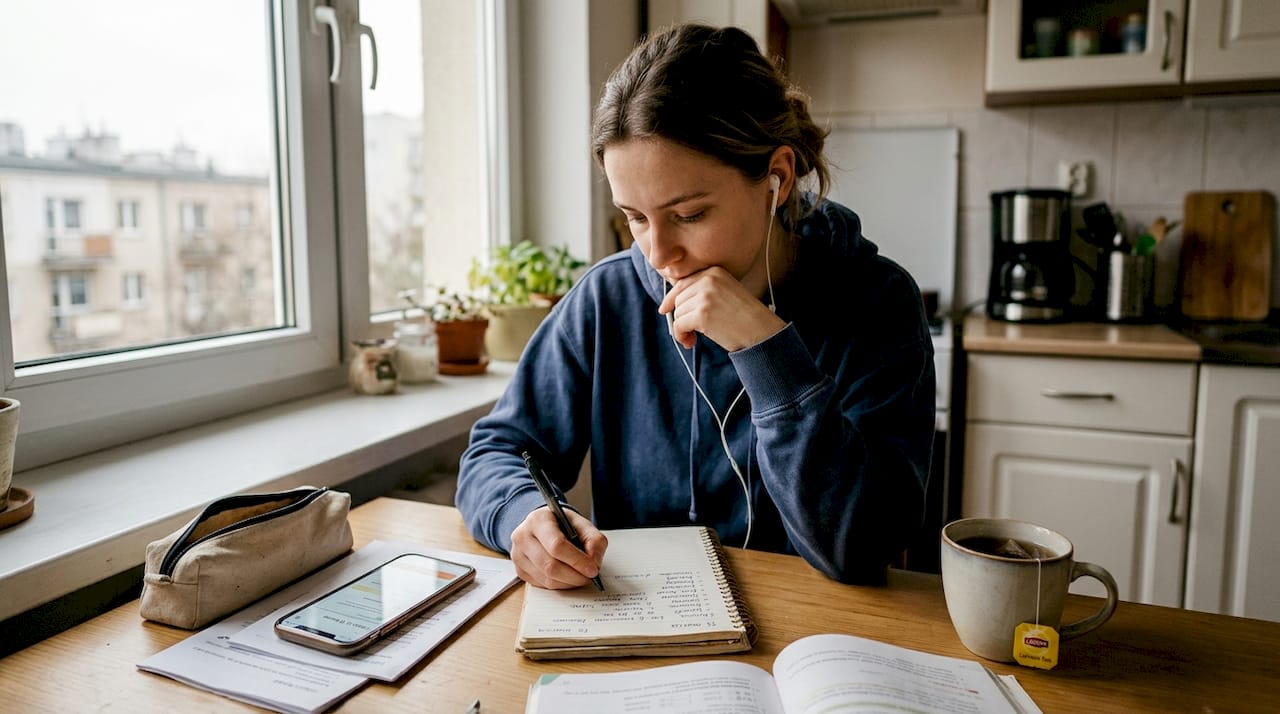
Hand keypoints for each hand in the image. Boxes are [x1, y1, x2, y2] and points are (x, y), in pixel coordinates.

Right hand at [510, 506, 607, 588]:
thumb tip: (594, 562)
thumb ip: (594, 540)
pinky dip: (559, 585)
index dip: (577, 560)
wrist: (543, 527)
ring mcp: (518, 555)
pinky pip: (542, 585)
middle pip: (550, 565)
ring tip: (581, 577)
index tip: (592, 569)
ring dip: (568, 582)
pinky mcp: (520, 570)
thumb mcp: (582, 524)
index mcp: (538, 520)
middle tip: (589, 577)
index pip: (557, 545)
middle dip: (574, 575)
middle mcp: (523, 537)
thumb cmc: (562, 525)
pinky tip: (568, 578)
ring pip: (546, 578)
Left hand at [660, 266, 785, 350]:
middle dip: (680, 317)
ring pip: (678, 313)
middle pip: (678, 299)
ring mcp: (705, 296)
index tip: (665, 309)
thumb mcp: (725, 293)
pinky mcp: (702, 314)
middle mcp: (708, 280)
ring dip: (683, 329)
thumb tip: (669, 302)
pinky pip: (679, 325)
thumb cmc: (745, 317)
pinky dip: (681, 336)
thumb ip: (702, 291)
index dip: (672, 298)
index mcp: (714, 272)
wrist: (762, 331)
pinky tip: (691, 342)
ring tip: (695, 338)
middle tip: (689, 333)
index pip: (682, 283)